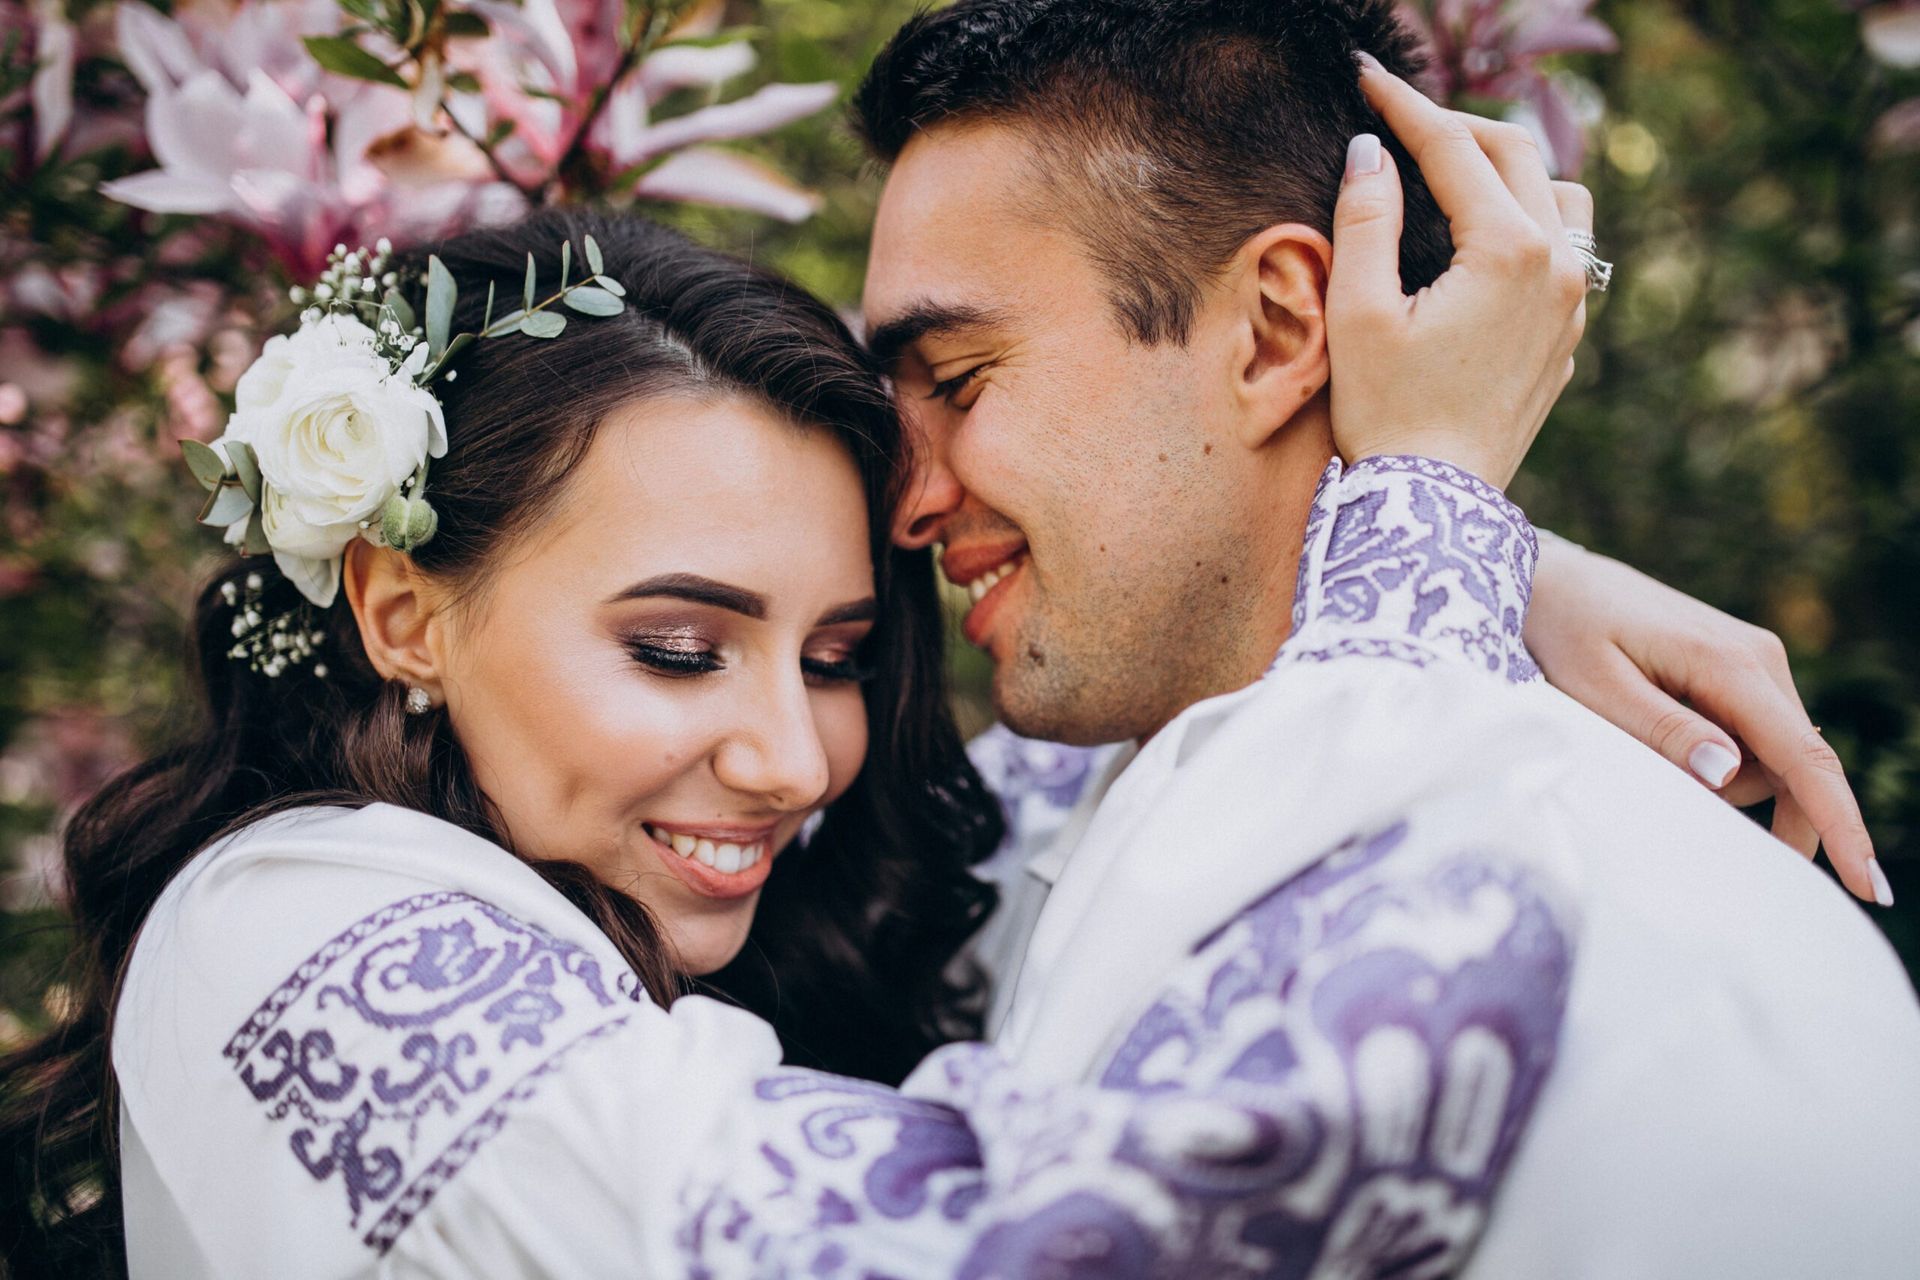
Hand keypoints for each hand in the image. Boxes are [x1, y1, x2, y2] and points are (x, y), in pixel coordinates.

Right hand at [1325, 56, 1592, 487]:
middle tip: (1398, 120)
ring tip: (1453, 174)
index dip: (1404, 106)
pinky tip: (1482, 241)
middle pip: (1514, 155)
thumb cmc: (1388, 415)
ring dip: (1508, 170)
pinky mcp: (1567, 339)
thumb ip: (1366, 219)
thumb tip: (1372, 152)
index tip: (1367, 75)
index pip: (1453, 149)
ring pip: (1559, 196)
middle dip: (1454, 127)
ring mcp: (1573, 305)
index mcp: (1509, 250)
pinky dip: (1527, 223)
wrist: (1436, 505)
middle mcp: (1559, 266)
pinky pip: (1566, 252)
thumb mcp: (1358, 313)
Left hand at [1527, 535, 1888, 905]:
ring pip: (1772, 756)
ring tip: (1647, 754)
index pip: (1804, 757)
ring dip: (1729, 784)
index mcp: (1730, 664)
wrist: (1555, 581)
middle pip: (1798, 766)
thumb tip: (1730, 773)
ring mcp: (1753, 661)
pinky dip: (1723, 761)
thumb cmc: (1567, 630)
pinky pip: (1752, 734)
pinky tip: (1670, 748)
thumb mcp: (1597, 686)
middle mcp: (1759, 659)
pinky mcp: (1736, 668)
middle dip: (1773, 814)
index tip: (1868, 884)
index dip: (1839, 823)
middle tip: (1712, 838)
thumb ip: (1663, 730)